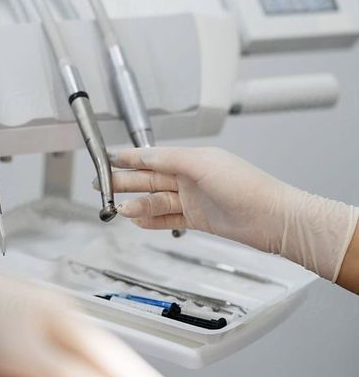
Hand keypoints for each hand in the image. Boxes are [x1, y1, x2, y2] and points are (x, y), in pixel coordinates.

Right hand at [106, 147, 358, 283]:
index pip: (153, 157)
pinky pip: (169, 218)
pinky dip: (153, 220)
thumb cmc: (246, 186)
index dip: (130, 158)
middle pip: (150, 179)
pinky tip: (138, 221)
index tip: (108, 158)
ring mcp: (195, 198)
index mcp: (192, 158)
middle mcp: (192, 177)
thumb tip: (143, 155)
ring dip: (137, 204)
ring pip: (157, 200)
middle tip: (103, 186)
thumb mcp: (202, 165)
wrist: (273, 218)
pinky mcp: (200, 219)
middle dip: (126, 182)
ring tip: (119, 209)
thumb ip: (170, 160)